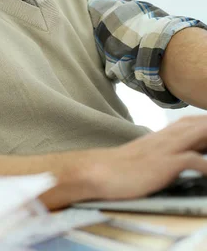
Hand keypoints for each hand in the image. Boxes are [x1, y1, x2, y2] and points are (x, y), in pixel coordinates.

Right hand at [56, 116, 206, 205]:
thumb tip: (170, 157)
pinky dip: (206, 166)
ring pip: (198, 134)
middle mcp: (165, 138)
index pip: (190, 123)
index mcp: (160, 136)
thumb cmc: (117, 168)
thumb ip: (158, 152)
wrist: (98, 171)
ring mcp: (165, 150)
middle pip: (198, 124)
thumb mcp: (142, 156)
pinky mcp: (163, 164)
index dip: (203, 122)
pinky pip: (192, 160)